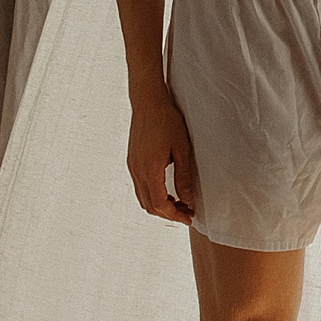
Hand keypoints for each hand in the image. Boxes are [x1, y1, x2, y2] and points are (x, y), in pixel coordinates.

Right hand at [127, 88, 197, 224]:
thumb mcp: (182, 150)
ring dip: (160, 205)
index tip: (189, 217)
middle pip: (149, 205)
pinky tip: (167, 190)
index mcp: (150, 170)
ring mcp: (132, 166)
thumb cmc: (167, 121)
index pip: (160, 204)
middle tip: (187, 212)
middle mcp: (137, 171)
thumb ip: (184, 177)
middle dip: (168, 213)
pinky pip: (140, 187)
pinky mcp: (132, 161)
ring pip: (143, 198)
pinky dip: (153, 195)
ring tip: (179, 203)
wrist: (148, 102)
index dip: (175, 215)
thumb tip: (188, 199)